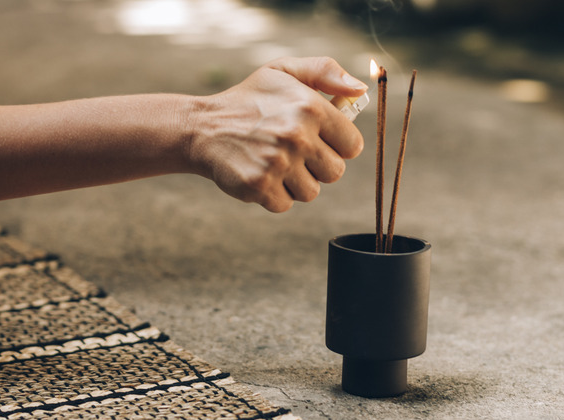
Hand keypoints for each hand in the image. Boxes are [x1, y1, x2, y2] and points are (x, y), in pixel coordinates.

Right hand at [185, 57, 367, 212]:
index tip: (321, 141)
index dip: (338, 145)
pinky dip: (274, 194)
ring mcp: (278, 163)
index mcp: (310, 107)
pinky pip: (285, 204)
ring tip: (275, 162)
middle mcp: (297, 135)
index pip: (353, 145)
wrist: (202, 128)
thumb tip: (360, 88)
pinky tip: (260, 173)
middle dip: (318, 166)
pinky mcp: (260, 186)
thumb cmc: (250, 100)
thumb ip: (326, 72)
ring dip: (296, 182)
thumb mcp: (284, 71)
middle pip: (335, 172)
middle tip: (294, 152)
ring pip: (312, 192)